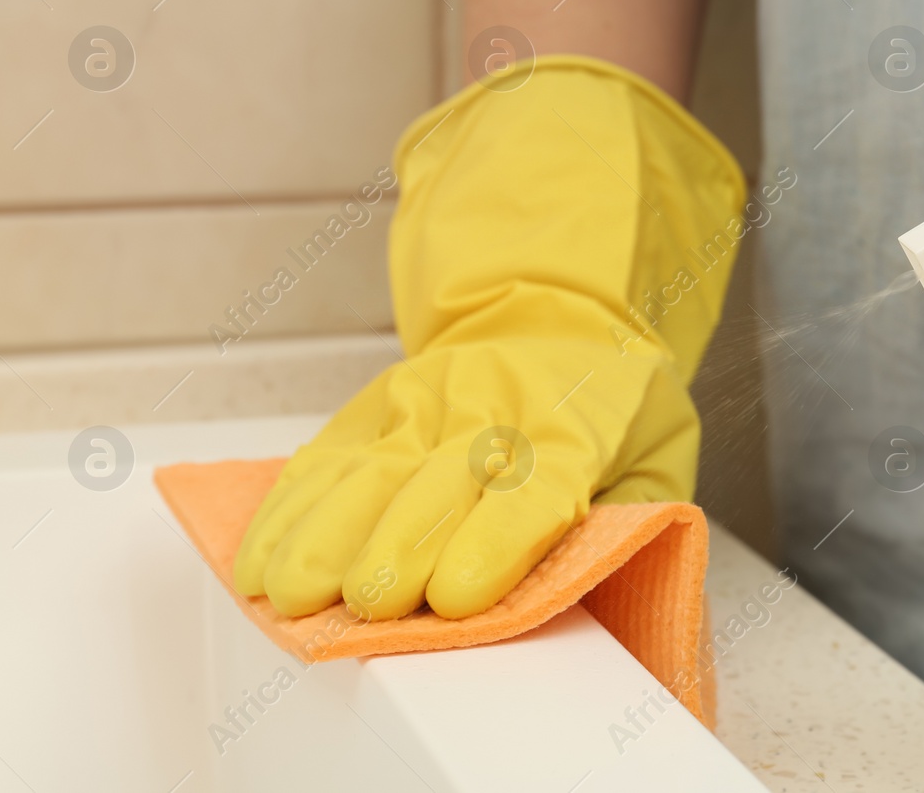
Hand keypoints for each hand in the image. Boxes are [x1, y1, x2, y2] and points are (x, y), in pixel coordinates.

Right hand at [233, 56, 744, 619]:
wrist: (559, 318)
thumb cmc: (610, 407)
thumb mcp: (660, 454)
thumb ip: (638, 518)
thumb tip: (614, 584)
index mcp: (569, 429)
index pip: (532, 490)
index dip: (492, 543)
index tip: (455, 597)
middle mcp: (487, 410)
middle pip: (434, 484)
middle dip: (396, 547)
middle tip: (367, 605)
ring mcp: (420, 405)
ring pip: (366, 471)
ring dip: (323, 534)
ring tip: (292, 593)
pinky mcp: (372, 410)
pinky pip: (324, 461)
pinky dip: (287, 512)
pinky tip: (263, 559)